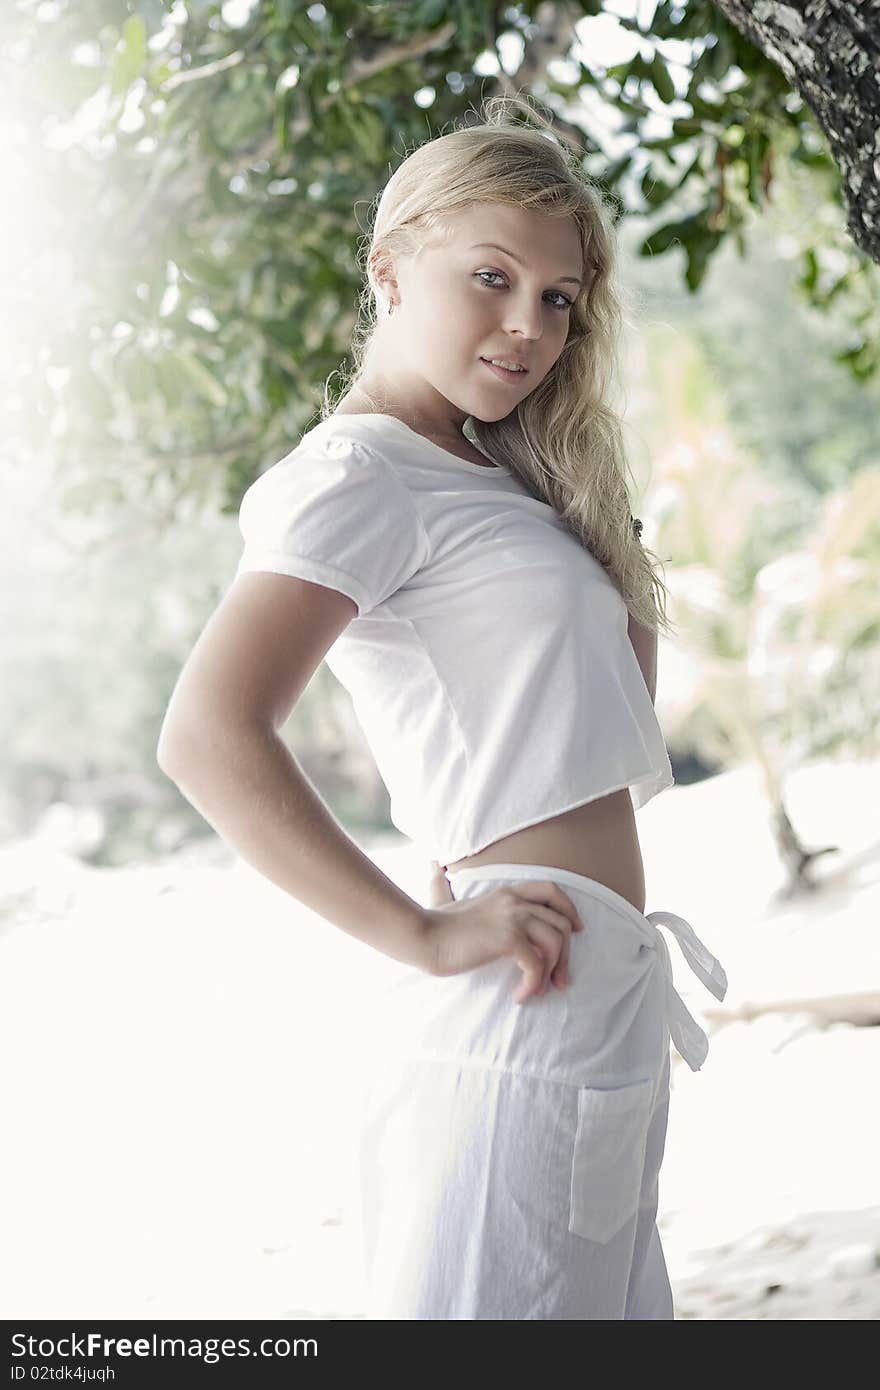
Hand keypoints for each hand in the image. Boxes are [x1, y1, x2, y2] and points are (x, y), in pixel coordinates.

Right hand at [424, 860, 584, 1004]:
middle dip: (567, 955)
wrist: (424, 939)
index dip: (570, 910)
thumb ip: (442, 885)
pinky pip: (536, 964)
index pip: (551, 890)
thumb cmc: (433, 925)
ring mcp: (512, 917)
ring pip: (556, 942)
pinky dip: (534, 984)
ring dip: (552, 972)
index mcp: (506, 893)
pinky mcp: (508, 939)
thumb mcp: (444, 899)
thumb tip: (434, 866)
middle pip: (562, 923)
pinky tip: (520, 995)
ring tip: (538, 990)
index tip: (577, 932)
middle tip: (560, 980)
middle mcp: (514, 901)